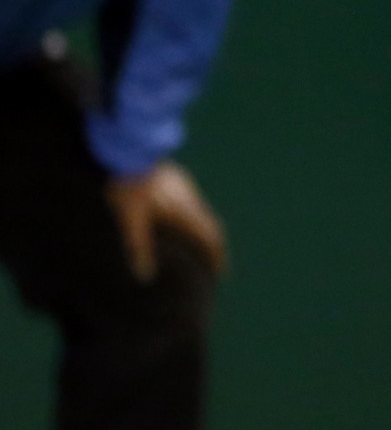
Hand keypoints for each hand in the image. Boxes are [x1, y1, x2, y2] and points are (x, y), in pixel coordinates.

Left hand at [108, 161, 227, 280]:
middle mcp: (192, 201)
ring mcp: (186, 187)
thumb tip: (145, 276)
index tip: (221, 272)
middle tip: (210, 261)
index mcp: (186, 213)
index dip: (218, 256)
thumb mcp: (131, 222)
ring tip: (194, 243)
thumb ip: (139, 248)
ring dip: (202, 230)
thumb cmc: (130, 189)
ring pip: (201, 213)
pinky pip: (192, 203)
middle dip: (212, 245)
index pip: (211, 237)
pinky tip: (177, 219)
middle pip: (211, 226)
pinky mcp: (177, 179)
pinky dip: (192, 218)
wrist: (130, 152)